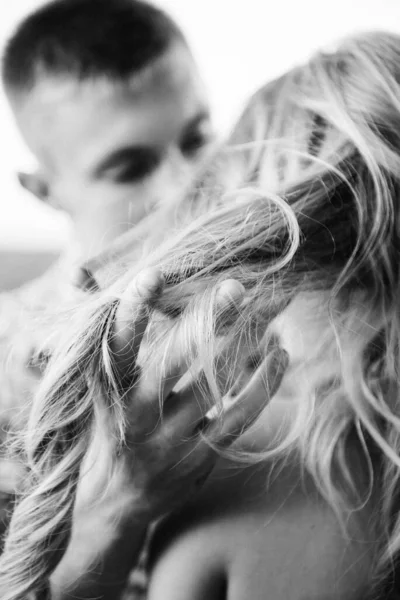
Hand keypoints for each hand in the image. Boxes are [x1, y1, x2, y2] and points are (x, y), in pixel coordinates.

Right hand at [85, 269, 287, 521]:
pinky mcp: (199, 459)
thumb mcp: (99, 389)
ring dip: (245, 344)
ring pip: (215, 385)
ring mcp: (170, 441)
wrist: (114, 503)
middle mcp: (138, 416)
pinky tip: (280, 355)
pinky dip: (263, 385)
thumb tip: (93, 275)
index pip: (118, 346)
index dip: (134, 310)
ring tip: (270, 309)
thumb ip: (108, 342)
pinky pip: (239, 417)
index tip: (154, 274)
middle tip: (237, 287)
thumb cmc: (109, 429)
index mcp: (109, 392)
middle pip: (175, 362)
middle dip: (207, 322)